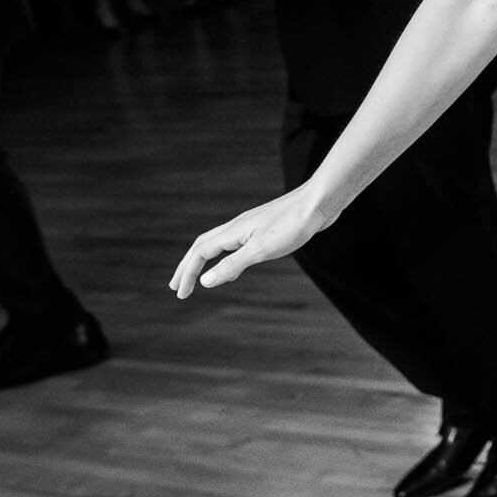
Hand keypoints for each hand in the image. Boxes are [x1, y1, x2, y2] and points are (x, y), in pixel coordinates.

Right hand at [171, 186, 326, 297]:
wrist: (319, 202)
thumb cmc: (293, 224)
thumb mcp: (261, 250)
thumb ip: (233, 265)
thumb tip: (205, 281)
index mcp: (233, 231)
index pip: (199, 253)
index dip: (187, 273)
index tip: (180, 294)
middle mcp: (238, 227)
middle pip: (203, 246)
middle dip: (188, 267)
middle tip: (177, 287)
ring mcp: (251, 226)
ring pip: (219, 245)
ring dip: (205, 262)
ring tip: (200, 280)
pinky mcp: (265, 229)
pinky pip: (235, 245)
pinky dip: (226, 259)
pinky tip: (236, 268)